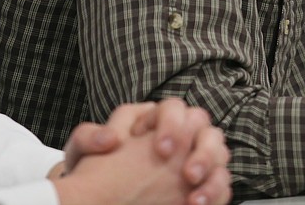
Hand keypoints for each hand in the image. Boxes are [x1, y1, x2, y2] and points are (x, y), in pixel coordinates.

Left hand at [55, 101, 230, 204]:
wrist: (98, 195)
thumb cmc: (92, 169)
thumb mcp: (83, 151)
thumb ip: (89, 138)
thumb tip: (109, 138)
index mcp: (154, 119)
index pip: (174, 109)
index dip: (172, 125)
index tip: (161, 150)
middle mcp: (179, 134)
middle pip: (205, 128)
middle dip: (202, 150)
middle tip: (187, 174)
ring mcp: (192, 158)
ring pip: (219, 153)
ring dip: (213, 173)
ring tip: (194, 196)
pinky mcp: (199, 183)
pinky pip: (221, 182)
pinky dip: (216, 193)